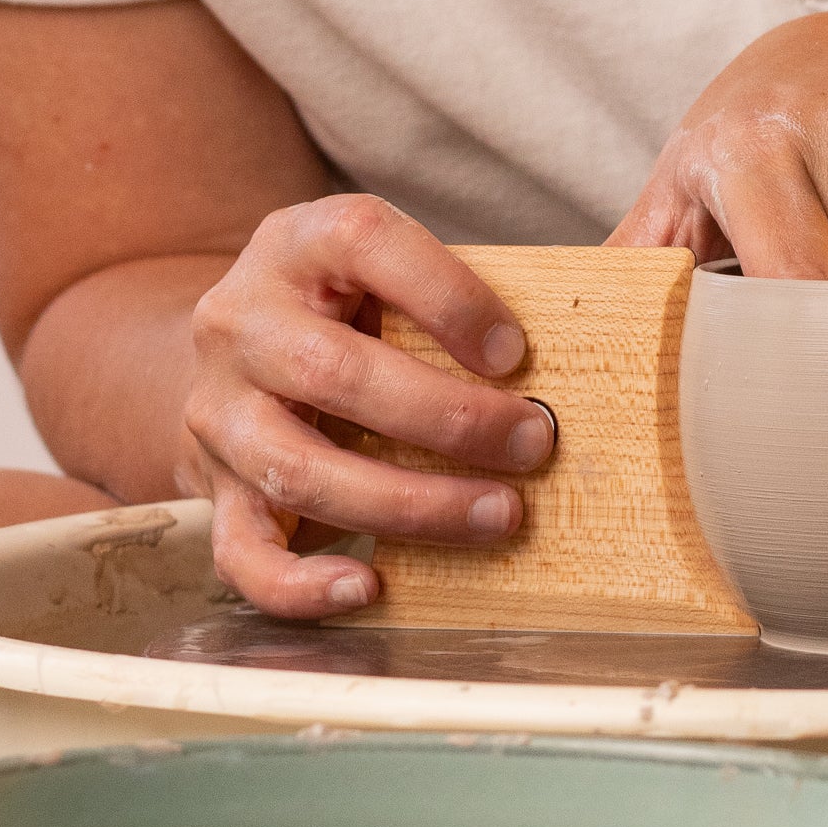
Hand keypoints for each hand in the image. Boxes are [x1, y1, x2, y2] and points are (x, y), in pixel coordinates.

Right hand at [181, 195, 555, 618]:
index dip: (447, 297)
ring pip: (299, 468)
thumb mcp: (394, 270)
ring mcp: (216, 410)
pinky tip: (371, 584)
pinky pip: (244, 552)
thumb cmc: (353, 308)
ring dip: (410, 504)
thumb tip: (616, 319)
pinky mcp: (211, 487)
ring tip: (500, 516)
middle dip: (448, 418)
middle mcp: (241, 321)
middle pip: (333, 371)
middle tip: (536, 442)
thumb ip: (466, 293)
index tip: (516, 352)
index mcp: (300, 244)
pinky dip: (305, 582)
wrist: (240, 347)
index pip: (365, 242)